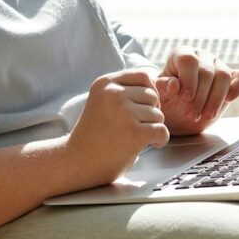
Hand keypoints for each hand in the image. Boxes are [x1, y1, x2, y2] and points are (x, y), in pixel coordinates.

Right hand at [66, 68, 170, 185]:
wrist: (76, 162)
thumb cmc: (93, 135)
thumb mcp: (102, 101)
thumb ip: (123, 91)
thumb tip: (157, 85)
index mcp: (104, 83)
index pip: (143, 76)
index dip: (149, 92)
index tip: (142, 108)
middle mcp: (113, 94)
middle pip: (152, 95)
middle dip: (150, 111)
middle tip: (139, 126)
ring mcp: (124, 112)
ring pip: (158, 114)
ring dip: (153, 127)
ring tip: (137, 137)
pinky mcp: (133, 133)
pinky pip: (162, 131)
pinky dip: (161, 139)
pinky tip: (151, 144)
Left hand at [153, 47, 238, 135]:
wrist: (177, 114)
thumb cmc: (166, 100)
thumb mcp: (160, 96)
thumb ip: (163, 88)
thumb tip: (173, 85)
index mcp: (181, 54)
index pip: (188, 60)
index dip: (188, 79)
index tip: (184, 98)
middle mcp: (201, 56)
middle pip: (207, 71)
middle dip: (200, 96)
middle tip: (192, 115)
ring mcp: (218, 66)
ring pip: (223, 76)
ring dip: (216, 99)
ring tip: (206, 116)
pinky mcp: (232, 78)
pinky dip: (238, 87)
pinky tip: (230, 100)